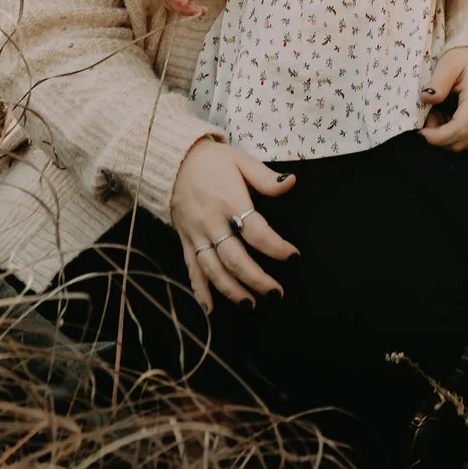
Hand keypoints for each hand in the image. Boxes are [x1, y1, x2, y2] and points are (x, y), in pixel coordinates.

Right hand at [169, 137, 298, 311]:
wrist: (174, 159)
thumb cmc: (213, 160)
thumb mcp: (241, 160)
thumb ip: (266, 177)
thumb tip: (291, 182)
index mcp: (230, 201)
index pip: (256, 231)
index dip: (275, 247)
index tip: (293, 256)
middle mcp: (212, 222)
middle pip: (234, 258)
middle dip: (256, 278)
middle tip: (276, 293)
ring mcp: (196, 234)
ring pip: (213, 269)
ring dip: (231, 290)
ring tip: (250, 304)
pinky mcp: (185, 240)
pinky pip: (192, 268)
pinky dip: (200, 290)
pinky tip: (210, 309)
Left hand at [419, 46, 467, 151]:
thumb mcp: (450, 63)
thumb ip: (438, 82)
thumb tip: (425, 98)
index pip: (459, 129)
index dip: (437, 137)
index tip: (421, 132)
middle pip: (462, 141)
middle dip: (439, 137)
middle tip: (428, 116)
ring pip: (466, 143)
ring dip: (447, 136)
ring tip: (438, 114)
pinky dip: (457, 135)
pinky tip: (449, 117)